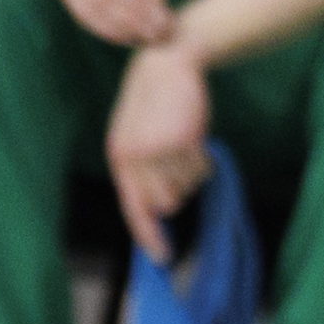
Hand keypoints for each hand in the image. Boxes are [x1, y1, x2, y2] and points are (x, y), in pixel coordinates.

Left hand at [105, 38, 210, 260]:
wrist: (167, 65)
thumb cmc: (152, 106)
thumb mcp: (135, 138)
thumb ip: (141, 173)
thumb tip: (159, 211)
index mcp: (120, 160)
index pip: (134, 209)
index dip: (149, 236)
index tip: (163, 258)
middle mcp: (136, 159)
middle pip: (167, 204)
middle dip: (177, 191)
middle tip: (177, 164)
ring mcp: (159, 150)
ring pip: (186, 187)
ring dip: (190, 172)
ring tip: (182, 143)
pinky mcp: (183, 139)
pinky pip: (201, 169)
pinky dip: (203, 159)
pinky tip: (194, 136)